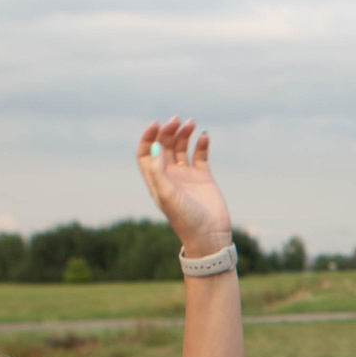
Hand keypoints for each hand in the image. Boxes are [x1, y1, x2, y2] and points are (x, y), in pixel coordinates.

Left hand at [137, 118, 233, 256]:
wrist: (209, 235)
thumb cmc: (185, 219)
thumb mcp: (167, 196)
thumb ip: (158, 172)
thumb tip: (156, 147)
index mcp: (156, 180)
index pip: (146, 153)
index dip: (148, 137)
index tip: (156, 124)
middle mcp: (170, 175)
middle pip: (164, 146)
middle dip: (168, 131)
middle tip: (177, 121)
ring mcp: (187, 175)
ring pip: (182, 147)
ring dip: (184, 134)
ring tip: (192, 124)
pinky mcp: (204, 177)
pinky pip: (200, 155)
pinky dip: (201, 144)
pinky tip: (204, 136)